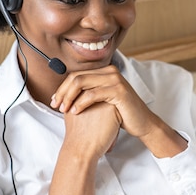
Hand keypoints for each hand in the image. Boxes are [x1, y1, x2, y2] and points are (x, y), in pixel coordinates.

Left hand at [51, 65, 187, 157]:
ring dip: (69, 97)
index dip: (62, 88)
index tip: (54, 101)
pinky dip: (81, 103)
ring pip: (82, 83)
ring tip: (63, 110)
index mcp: (104, 72)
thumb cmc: (120, 113)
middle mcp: (109, 71)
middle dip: (63, 92)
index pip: (76, 75)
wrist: (141, 122)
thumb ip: (88, 93)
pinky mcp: (119, 90)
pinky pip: (93, 94)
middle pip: (76, 77)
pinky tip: (75, 112)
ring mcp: (115, 79)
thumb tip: (65, 94)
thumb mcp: (102, 100)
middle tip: (55, 105)